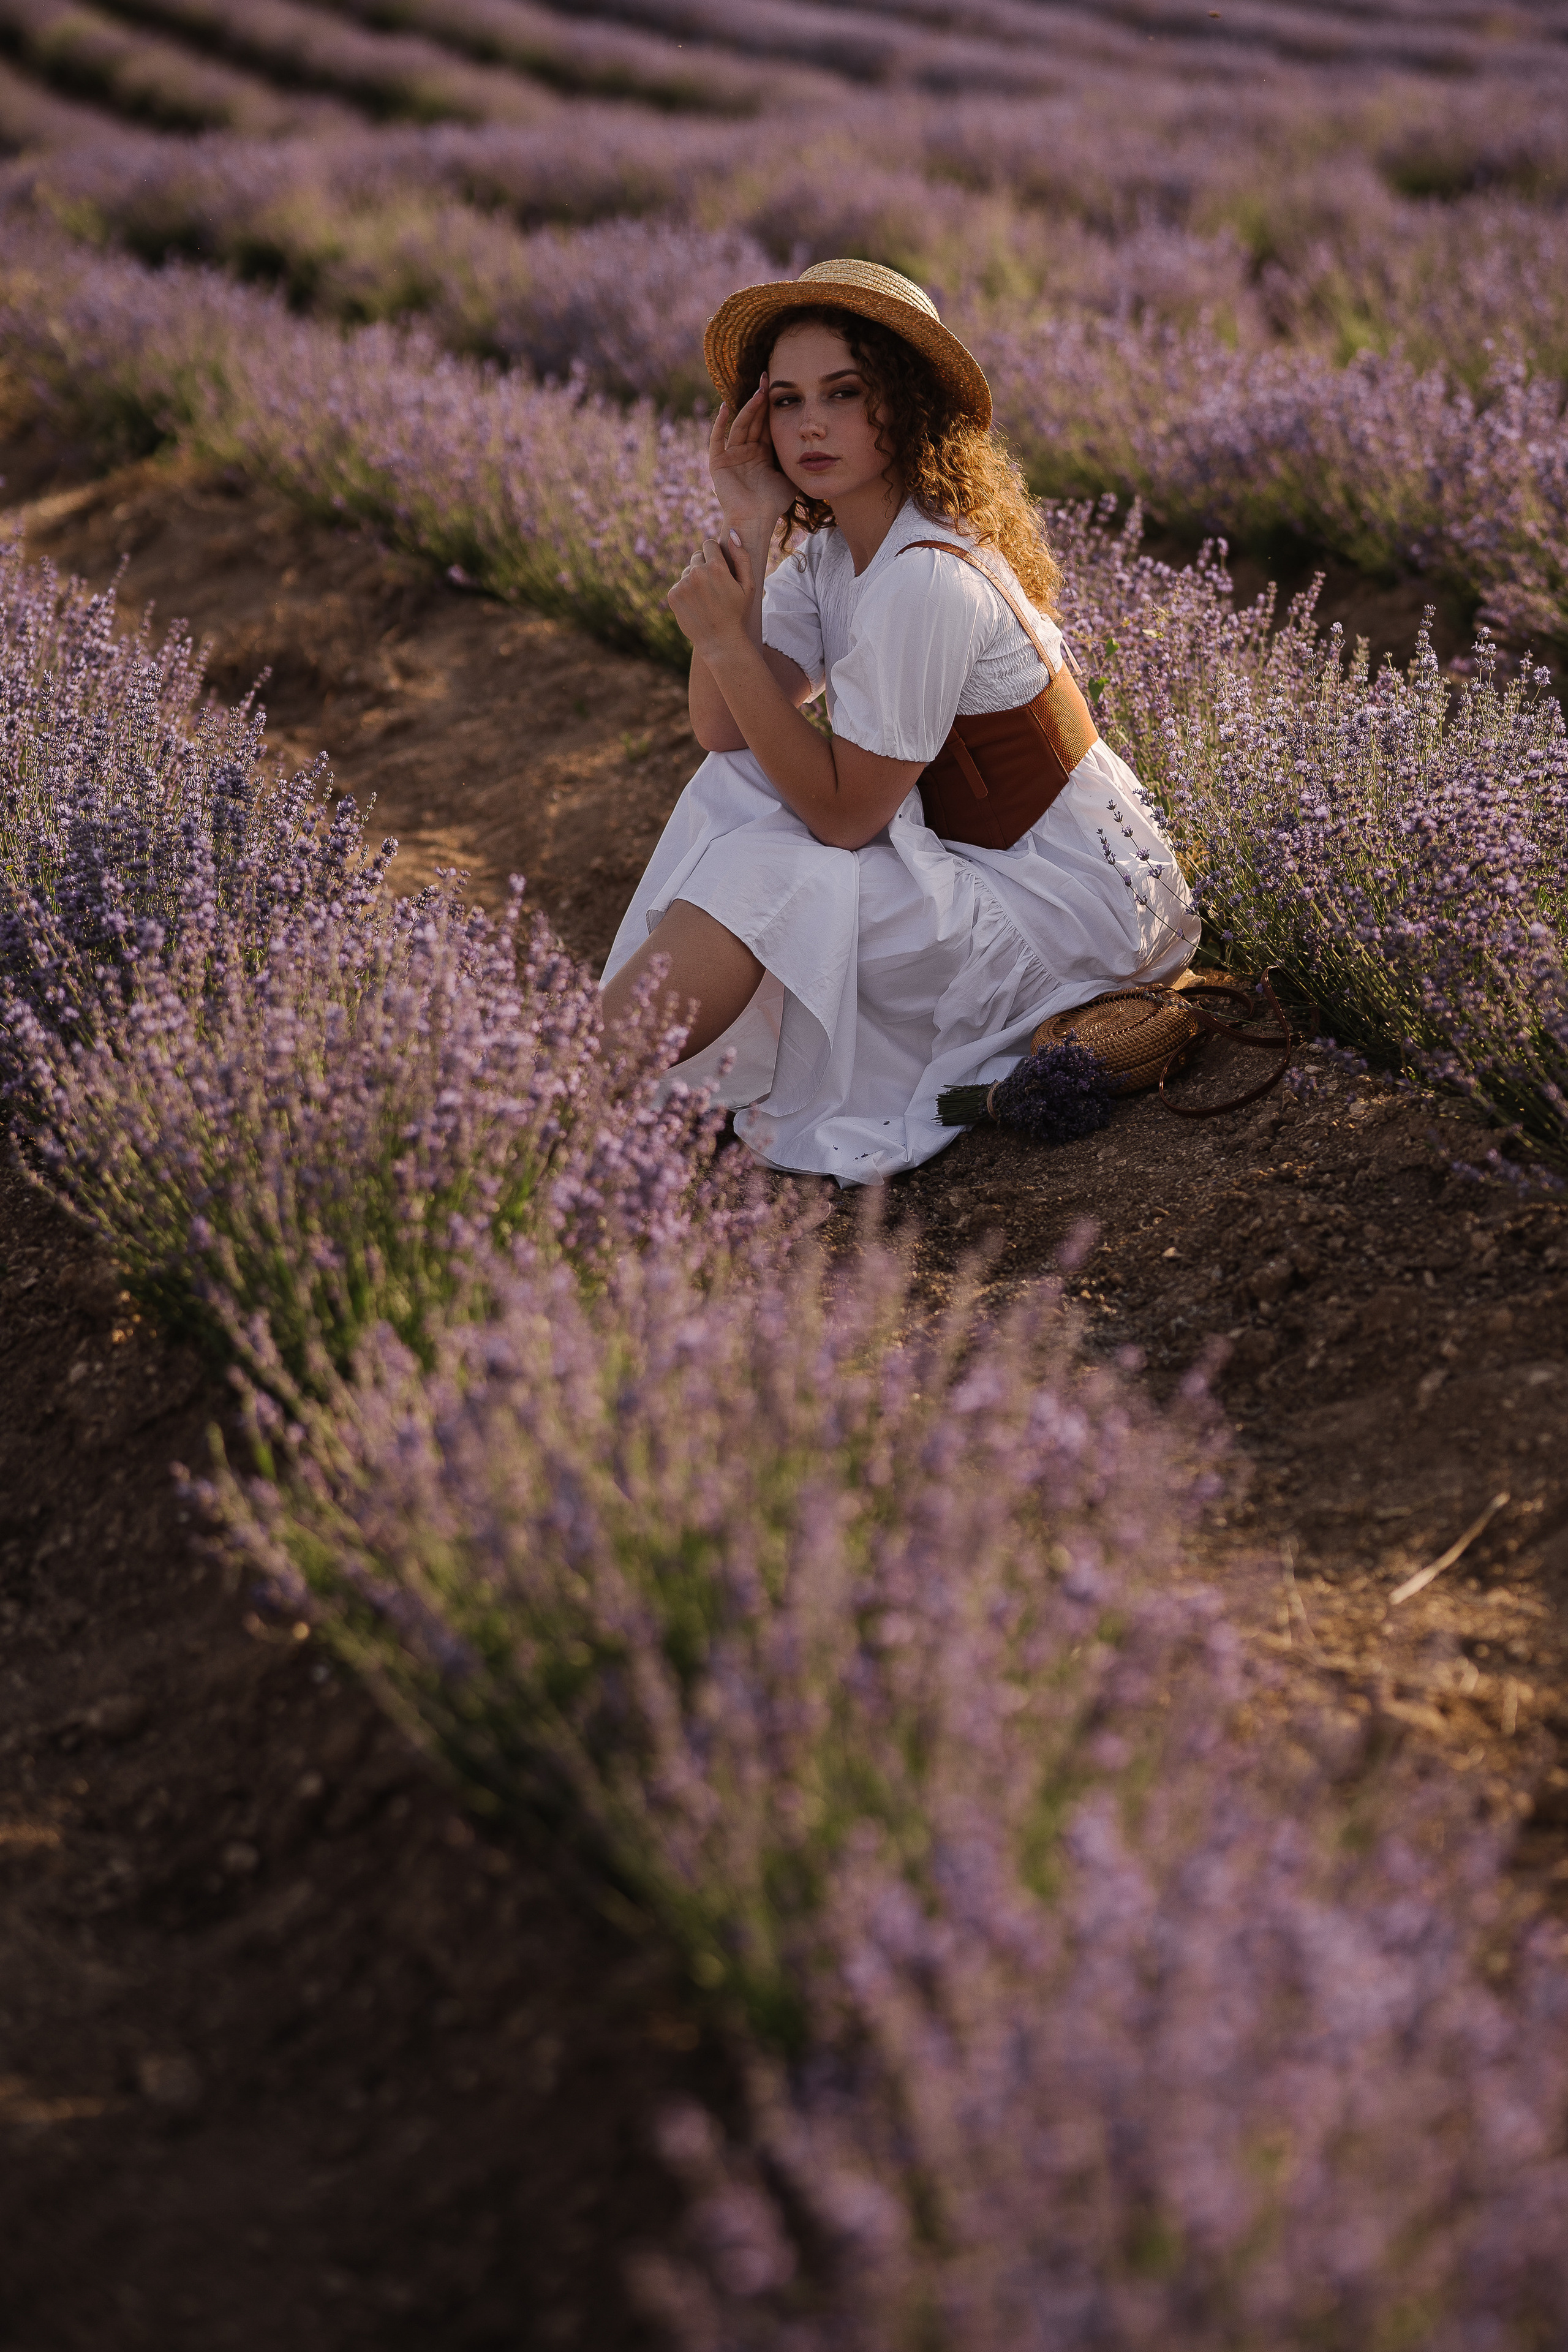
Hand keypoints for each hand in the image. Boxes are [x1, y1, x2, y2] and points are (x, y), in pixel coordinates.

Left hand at [667, 535, 753, 656]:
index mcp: (716, 567)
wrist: (720, 642)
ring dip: (695, 579)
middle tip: (714, 587)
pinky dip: (686, 592)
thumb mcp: (748, 585)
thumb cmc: (738, 613)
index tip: (720, 569)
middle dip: (704, 566)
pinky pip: (679, 584)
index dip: (715, 556)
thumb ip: (742, 557)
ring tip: (706, 598)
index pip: (709, 544)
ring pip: (687, 571)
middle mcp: (697, 573)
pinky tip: (697, 605)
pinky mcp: (673, 595)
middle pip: (697, 556)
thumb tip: (733, 533)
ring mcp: (683, 584)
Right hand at [708, 378, 791, 537]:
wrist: (756, 521)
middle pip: (753, 421)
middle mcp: (746, 452)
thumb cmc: (774, 505)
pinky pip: (717, 439)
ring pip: (740, 426)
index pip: (766, 425)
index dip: (771, 407)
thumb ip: (797, 461)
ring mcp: (731, 456)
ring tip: (758, 391)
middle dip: (760, 400)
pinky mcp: (718, 463)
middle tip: (767, 378)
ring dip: (748, 408)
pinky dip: (719, 424)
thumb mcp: (791, 477)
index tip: (778, 387)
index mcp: (761, 454)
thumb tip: (816, 448)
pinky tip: (725, 408)